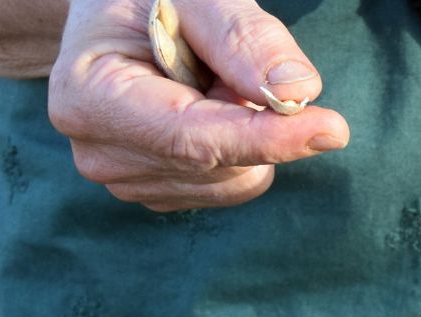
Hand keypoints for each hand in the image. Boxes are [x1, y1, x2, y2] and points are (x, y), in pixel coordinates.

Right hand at [48, 0, 349, 210]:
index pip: (191, 138)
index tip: (332, 128)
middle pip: (221, 162)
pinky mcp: (159, 194)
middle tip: (232, 62)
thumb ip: (242, 37)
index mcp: (88, 97)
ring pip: (236, 179)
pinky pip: (235, 184)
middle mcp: (99, 153)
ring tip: (208, 79)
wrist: (116, 17)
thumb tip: (297, 91)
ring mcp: (127, 181)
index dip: (265, 137)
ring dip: (246, 127)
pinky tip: (209, 105)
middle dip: (252, 114)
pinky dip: (241, 146)